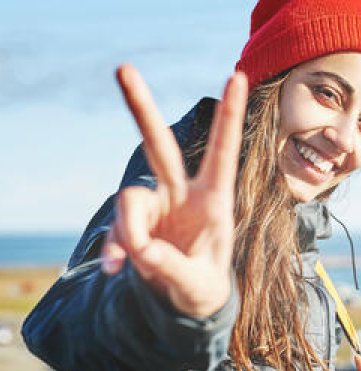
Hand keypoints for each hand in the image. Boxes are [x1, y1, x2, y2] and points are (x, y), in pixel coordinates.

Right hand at [100, 65, 247, 317]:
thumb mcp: (199, 285)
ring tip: (139, 262)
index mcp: (214, 199)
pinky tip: (115, 269)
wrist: (185, 302)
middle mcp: (181, 193)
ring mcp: (153, 205)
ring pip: (130, 199)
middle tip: (122, 68)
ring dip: (130, 231)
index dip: (229, 116)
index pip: (222, 151)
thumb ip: (174, 269)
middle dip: (140, 107)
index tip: (237, 76)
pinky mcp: (131, 222)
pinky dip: (114, 249)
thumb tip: (144, 251)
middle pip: (158, 145)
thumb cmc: (203, 286)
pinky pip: (116, 229)